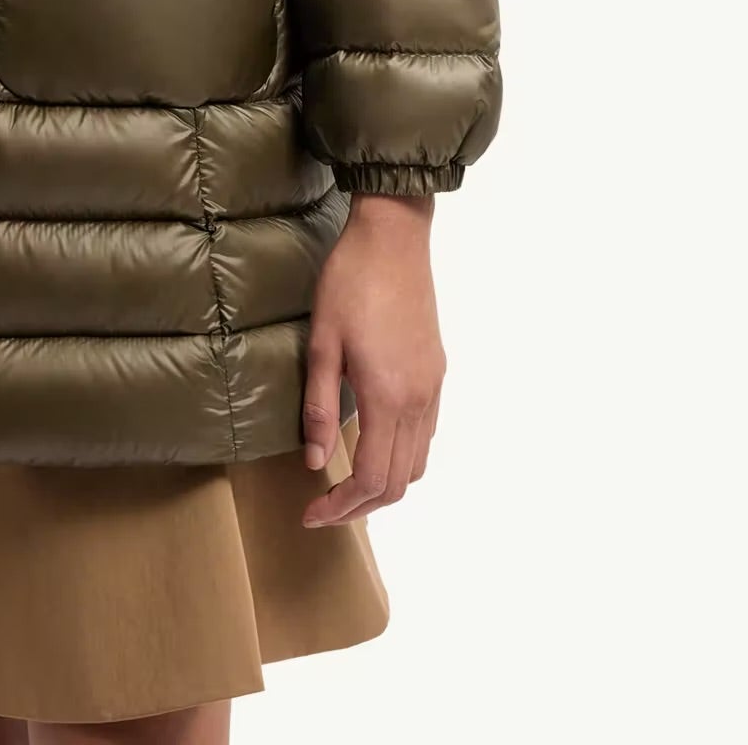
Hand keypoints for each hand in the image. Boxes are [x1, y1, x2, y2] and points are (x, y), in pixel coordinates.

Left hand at [299, 193, 444, 525]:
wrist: (394, 235)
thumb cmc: (350, 281)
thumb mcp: (322, 342)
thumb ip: (320, 407)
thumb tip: (316, 462)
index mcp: (389, 396)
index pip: (372, 479)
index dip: (341, 506)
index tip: (311, 513)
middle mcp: (419, 399)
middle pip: (399, 482)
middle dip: (361, 505)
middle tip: (323, 506)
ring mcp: (433, 385)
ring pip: (417, 461)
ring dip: (385, 483)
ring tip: (347, 480)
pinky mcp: (436, 369)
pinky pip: (425, 433)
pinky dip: (402, 454)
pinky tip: (374, 441)